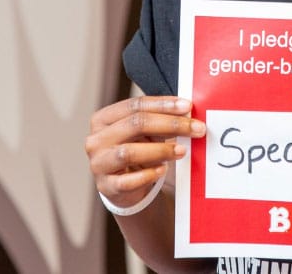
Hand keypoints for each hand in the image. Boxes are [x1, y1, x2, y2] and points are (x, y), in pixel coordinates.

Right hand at [85, 96, 204, 210]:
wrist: (124, 187)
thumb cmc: (137, 151)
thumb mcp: (144, 133)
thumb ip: (160, 121)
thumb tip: (188, 113)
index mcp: (103, 118)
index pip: (135, 105)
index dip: (163, 104)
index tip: (187, 106)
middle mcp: (96, 139)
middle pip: (135, 124)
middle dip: (170, 125)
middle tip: (196, 129)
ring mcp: (98, 163)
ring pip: (129, 152)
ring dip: (160, 150)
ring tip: (182, 151)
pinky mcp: (106, 186)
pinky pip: (127, 181)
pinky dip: (147, 175)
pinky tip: (163, 170)